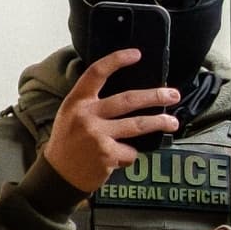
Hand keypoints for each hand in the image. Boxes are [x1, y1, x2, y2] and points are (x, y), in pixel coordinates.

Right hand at [44, 48, 179, 192]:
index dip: (117, 60)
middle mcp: (86, 115)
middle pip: (128, 100)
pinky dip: (130, 155)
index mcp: (77, 101)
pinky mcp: (107, 154)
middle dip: (154, 96)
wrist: (58, 175)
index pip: (96, 73)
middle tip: (173, 94)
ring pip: (138, 125)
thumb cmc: (69, 142)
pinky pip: (131, 151)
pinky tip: (119, 158)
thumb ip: (92, 103)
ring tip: (173, 122)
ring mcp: (97, 135)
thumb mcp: (72, 115)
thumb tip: (129, 96)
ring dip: (159, 123)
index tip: (137, 54)